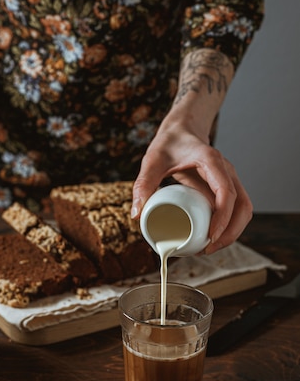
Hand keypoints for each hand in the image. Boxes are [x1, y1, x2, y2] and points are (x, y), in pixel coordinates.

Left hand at [132, 121, 252, 253]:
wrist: (182, 131)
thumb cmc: (169, 143)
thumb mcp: (152, 160)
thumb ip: (143, 184)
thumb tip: (137, 215)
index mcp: (211, 161)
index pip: (226, 192)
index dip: (222, 217)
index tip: (211, 236)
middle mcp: (226, 170)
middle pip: (242, 205)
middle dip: (230, 232)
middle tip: (207, 249)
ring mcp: (229, 179)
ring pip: (243, 209)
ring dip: (232, 232)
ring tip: (209, 248)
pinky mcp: (226, 187)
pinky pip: (236, 209)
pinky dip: (228, 226)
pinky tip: (212, 238)